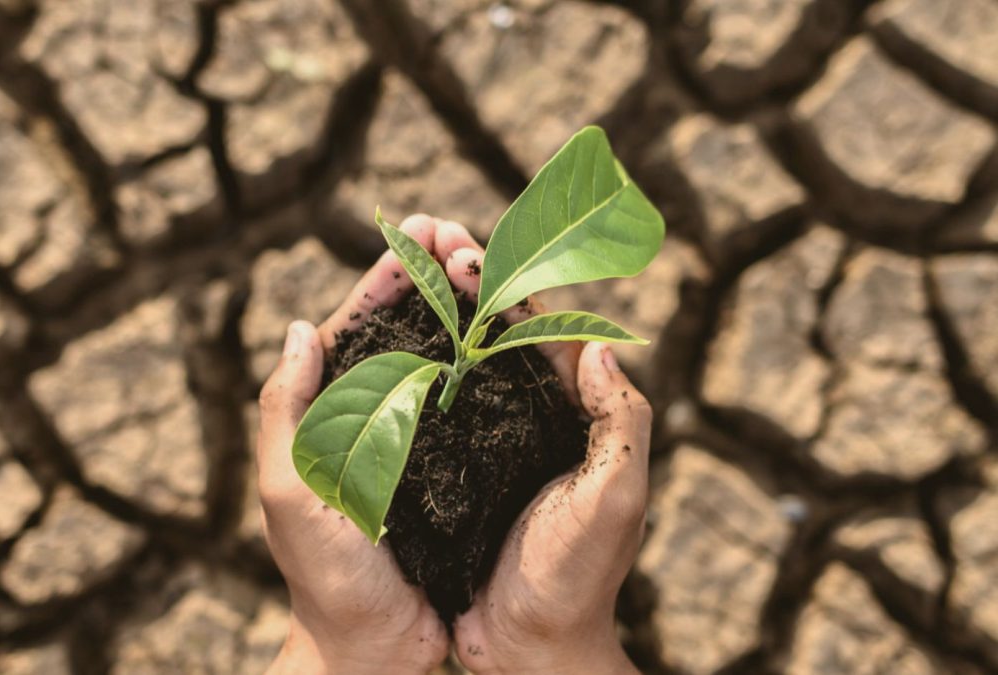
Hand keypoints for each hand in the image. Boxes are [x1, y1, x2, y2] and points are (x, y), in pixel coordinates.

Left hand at [257, 215, 448, 674]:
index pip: (353, 327)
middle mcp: (373, 418)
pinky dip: (488, 360)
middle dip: (428, 275)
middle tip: (458, 230)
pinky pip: (472, 400)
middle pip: (401, 330)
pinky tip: (511, 332)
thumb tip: (298, 328)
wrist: (379, 647)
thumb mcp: (291, 492)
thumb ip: (285, 411)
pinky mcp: (456, 465)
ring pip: (440, 355)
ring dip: (460, 306)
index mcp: (328, 416)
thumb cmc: (327, 577)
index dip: (384, 276)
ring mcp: (416, 439)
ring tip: (486, 262)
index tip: (415, 232)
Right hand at [439, 222, 649, 674]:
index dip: (505, 283)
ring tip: (402, 270)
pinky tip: (382, 345)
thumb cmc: (578, 577)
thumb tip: (602, 346)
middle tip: (426, 238)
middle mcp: (532, 418)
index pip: (542, 329)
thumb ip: (624, 423)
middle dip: (465, 281)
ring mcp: (491, 442)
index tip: (463, 249)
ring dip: (436, 312)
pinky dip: (412, 369)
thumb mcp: (616, 498)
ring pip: (461, 360)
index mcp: (574, 414)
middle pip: (498, 332)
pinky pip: (432, 407)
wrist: (530, 648)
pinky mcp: (455, 470)